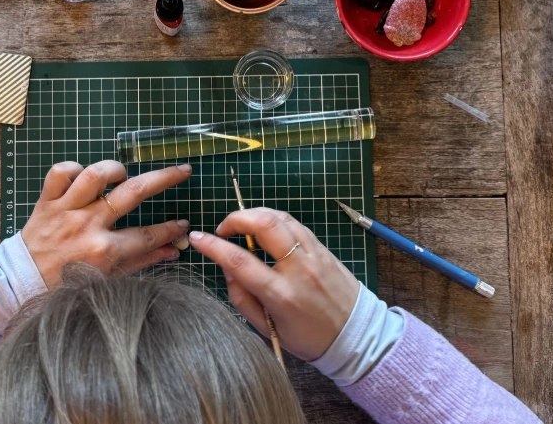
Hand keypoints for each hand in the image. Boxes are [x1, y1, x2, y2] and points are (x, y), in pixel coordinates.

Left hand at [22, 160, 191, 287]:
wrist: (21, 282)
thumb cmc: (66, 283)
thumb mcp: (107, 279)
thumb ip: (141, 262)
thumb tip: (172, 251)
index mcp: (104, 251)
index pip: (147, 234)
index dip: (170, 229)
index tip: (183, 223)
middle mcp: (88, 225)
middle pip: (134, 192)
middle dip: (165, 178)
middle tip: (182, 171)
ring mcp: (66, 210)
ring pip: (96, 174)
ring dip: (115, 169)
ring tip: (122, 175)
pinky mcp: (47, 200)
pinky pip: (61, 172)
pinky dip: (73, 168)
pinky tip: (83, 176)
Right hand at [189, 207, 359, 360]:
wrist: (355, 335)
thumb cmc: (308, 337)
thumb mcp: (268, 329)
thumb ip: (242, 299)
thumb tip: (226, 268)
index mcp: (281, 294)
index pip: (240, 261)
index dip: (213, 246)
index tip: (198, 239)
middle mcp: (299, 269)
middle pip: (265, 225)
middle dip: (237, 218)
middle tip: (224, 228)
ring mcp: (314, 254)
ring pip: (281, 217)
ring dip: (255, 214)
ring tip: (242, 225)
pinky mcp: (323, 247)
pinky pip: (294, 223)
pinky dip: (274, 219)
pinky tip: (265, 226)